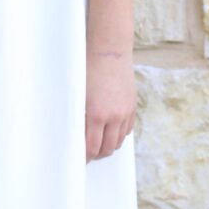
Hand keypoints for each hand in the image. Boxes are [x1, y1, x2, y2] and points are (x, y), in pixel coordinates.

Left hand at [85, 46, 136, 162]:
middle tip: (88, 153)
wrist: (109, 51)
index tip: (80, 158)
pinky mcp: (132, 106)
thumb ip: (79, 114)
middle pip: (107, 149)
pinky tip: (110, 130)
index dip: (85, 156)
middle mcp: (114, 116)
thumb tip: (75, 132)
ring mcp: (125, 112)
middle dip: (97, 154)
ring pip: (118, 141)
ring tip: (98, 143)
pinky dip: (118, 134)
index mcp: (97, 114)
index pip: (92, 147)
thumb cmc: (88, 68)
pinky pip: (127, 129)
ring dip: (109, 146)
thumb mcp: (79, 92)